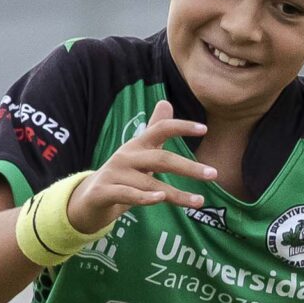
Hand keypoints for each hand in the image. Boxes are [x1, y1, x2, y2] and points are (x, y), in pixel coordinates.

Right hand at [66, 100, 218, 234]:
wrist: (89, 199)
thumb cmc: (121, 175)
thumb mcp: (139, 152)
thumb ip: (154, 130)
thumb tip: (166, 101)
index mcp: (137, 146)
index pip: (160, 129)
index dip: (181, 126)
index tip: (205, 128)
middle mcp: (126, 156)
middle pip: (161, 158)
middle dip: (188, 167)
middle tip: (213, 174)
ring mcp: (114, 174)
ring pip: (149, 183)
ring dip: (176, 193)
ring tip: (199, 201)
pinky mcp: (104, 192)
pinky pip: (127, 194)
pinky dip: (145, 197)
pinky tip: (161, 198)